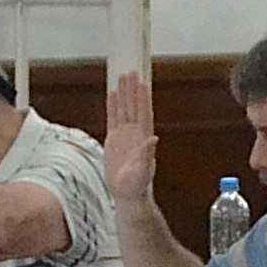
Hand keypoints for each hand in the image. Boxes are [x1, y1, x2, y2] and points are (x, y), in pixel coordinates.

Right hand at [103, 67, 159, 207]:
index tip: (141, 83)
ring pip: (124, 109)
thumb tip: (153, 139)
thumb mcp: (143, 170)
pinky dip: (113, 105)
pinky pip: (113, 118)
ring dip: (124, 93)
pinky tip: (112, 94)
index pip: (143, 113)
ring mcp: (125, 135)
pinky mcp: (114, 139)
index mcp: (144, 138)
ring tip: (122, 76)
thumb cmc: (136, 185)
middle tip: (131, 72)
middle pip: (134, 106)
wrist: (126, 193)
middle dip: (133, 89)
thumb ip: (147, 154)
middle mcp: (135, 133)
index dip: (142, 98)